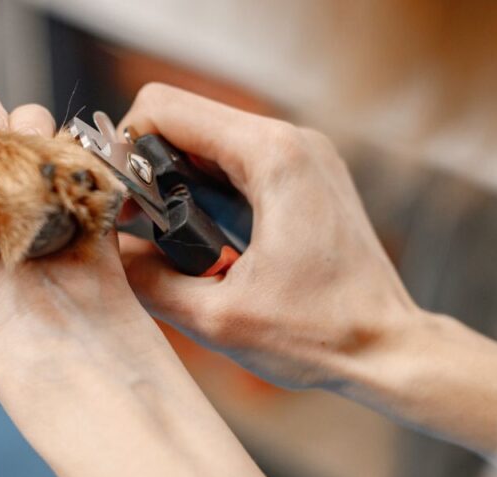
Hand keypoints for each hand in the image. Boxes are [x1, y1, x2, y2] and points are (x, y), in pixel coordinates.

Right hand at [118, 83, 419, 389]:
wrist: (388, 349)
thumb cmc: (321, 335)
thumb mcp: (215, 317)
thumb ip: (146, 279)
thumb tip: (108, 253)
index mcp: (272, 157)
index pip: (164, 108)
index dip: (124, 147)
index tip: (117, 198)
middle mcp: (291, 140)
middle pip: (185, 118)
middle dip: (146, 165)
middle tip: (134, 223)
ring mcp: (302, 154)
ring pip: (208, 138)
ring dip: (174, 179)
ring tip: (166, 237)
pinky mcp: (305, 174)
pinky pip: (235, 160)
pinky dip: (204, 188)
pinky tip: (201, 237)